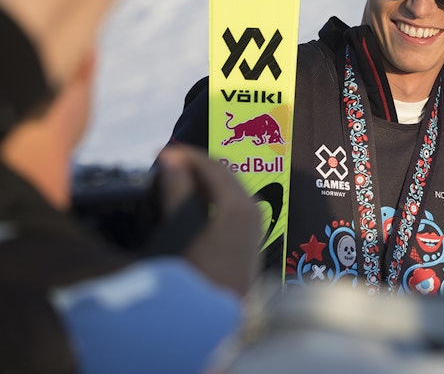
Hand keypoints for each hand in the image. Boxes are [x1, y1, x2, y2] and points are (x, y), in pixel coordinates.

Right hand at [157, 144, 261, 295]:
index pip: (212, 164)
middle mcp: (252, 210)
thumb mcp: (179, 231)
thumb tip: (170, 158)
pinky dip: (211, 195)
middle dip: (194, 164)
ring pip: (229, 188)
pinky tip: (191, 203)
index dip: (185, 154)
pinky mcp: (250, 238)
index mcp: (238, 205)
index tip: (159, 153)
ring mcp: (254, 225)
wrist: (213, 320)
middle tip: (164, 163)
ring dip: (203, 180)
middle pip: (224, 173)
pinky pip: (232, 203)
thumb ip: (177, 192)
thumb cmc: (193, 276)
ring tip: (173, 179)